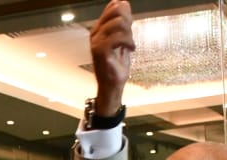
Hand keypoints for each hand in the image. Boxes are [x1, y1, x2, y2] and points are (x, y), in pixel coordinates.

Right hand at [89, 1, 133, 115]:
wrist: (112, 85)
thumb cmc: (116, 65)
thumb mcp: (122, 40)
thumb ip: (123, 23)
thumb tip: (124, 3)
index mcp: (99, 28)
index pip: (112, 6)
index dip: (126, 12)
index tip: (130, 26)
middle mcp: (95, 32)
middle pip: (116, 10)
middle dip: (128, 20)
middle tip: (130, 34)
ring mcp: (96, 41)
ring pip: (118, 23)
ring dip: (129, 34)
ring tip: (130, 44)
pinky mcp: (100, 50)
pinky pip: (118, 37)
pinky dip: (129, 42)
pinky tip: (131, 49)